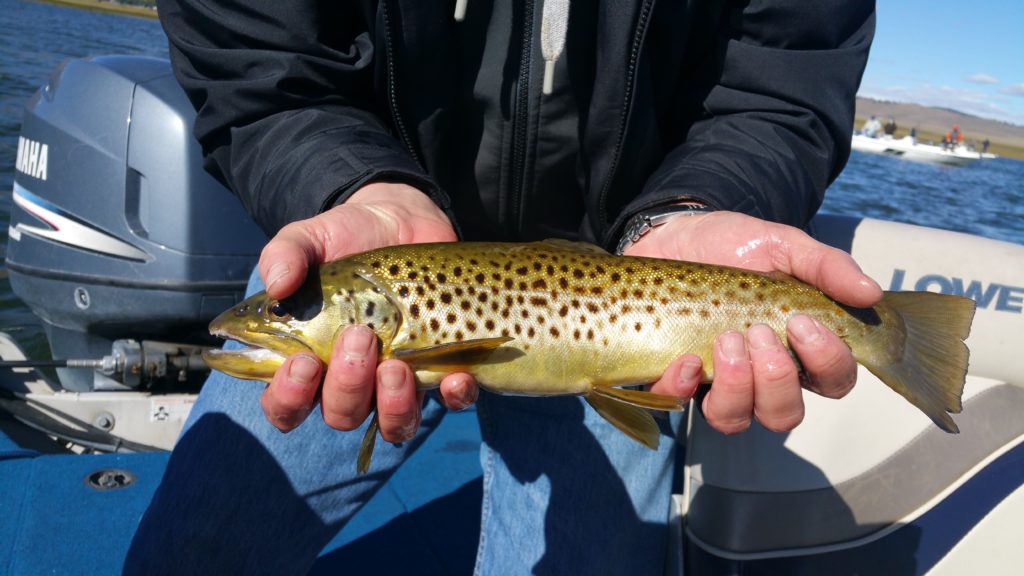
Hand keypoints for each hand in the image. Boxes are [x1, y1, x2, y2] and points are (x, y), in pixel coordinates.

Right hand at [257, 182, 478, 439]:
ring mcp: (399, 380)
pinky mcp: (444, 366)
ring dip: (394, 404)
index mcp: (309, 360)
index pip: (286, 406)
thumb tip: (276, 284)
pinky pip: (454, 402)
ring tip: (395, 366)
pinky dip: (456, 396)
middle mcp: (353, 381)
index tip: (303, 362)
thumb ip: (285, 255)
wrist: (399, 221)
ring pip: (395, 424)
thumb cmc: (343, 240)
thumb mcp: (309, 239)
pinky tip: (455, 377)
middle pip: (342, 415)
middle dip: (347, 387)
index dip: (290, 398)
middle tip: (358, 338)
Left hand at [627, 211, 882, 433]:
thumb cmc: (733, 246)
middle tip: (759, 332)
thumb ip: (825, 266)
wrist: (673, 233)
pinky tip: (685, 359)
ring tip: (726, 340)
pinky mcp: (671, 374)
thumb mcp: (782, 244)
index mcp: (797, 348)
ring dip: (735, 388)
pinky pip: (675, 401)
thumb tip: (870, 293)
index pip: (833, 381)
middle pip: (783, 415)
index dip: (827, 364)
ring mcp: (714, 380)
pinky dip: (681, 386)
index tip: (802, 322)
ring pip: (733, 420)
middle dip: (776, 380)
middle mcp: (759, 375)